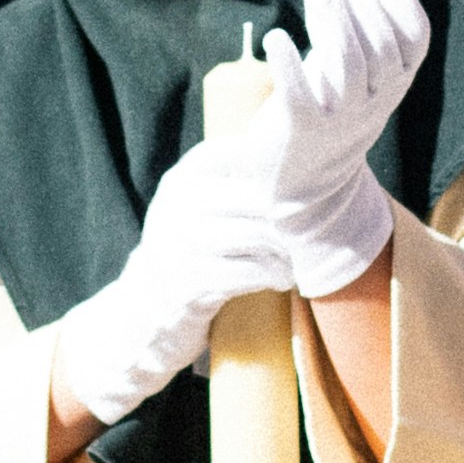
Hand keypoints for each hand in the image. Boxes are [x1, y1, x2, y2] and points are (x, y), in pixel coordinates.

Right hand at [49, 143, 323, 428]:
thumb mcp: (203, 207)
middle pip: (257, 197)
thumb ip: (239, 182)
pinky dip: (275, 275)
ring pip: (258, 235)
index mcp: (185, 176)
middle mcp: (177, 203)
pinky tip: (283, 278)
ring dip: (289, 249)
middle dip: (293, 215)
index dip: (281, 167)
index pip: (241, 152)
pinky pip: (250, 273)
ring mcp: (179, 244)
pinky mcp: (189, 284)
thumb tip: (313, 160)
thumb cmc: (193, 252)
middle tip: (320, 228)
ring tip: (302, 256)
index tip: (315, 182)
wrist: (143, 310)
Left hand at [234, 0, 433, 276]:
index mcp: (397, 81)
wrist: (306, 183)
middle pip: (380, 42)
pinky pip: (299, 95)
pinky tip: (274, 37)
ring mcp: (342, 117)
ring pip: (349, 64)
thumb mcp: (364, 66)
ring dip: (333, 20)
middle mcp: (377, 100)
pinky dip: (287, 64)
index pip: (415, 34)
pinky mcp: (303, 130)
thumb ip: (382, 17)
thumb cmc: (335, 107)